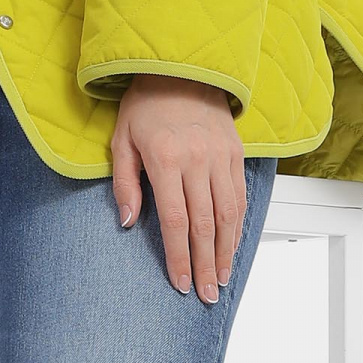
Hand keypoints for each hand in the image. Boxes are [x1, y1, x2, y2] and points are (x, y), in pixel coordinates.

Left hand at [110, 75, 247, 303]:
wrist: (181, 66)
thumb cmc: (145, 104)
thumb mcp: (122, 140)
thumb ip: (126, 183)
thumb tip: (130, 224)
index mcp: (166, 159)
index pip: (176, 221)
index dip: (179, 257)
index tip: (181, 284)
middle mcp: (198, 160)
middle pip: (205, 225)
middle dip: (205, 265)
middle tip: (207, 295)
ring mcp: (221, 156)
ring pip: (229, 214)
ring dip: (226, 251)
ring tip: (222, 279)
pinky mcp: (236, 153)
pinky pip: (240, 196)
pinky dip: (238, 226)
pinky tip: (232, 247)